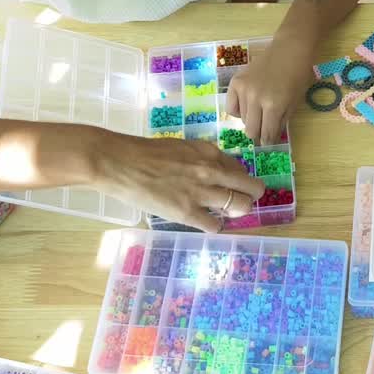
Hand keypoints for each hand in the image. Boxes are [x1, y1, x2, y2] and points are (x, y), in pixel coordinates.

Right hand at [93, 134, 265, 232]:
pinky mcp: (187, 212)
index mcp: (209, 152)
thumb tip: (215, 172)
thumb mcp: (181, 147)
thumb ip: (201, 158)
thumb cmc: (146, 153)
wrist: (121, 163)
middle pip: (251, 188)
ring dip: (237, 213)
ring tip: (227, 214)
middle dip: (252, 196)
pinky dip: (215, 226)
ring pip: (241, 207)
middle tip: (245, 202)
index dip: (241, 180)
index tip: (236, 187)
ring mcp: (201, 192)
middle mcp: (211, 170)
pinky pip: (215, 225)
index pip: (240, 169)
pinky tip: (208, 223)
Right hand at [226, 39, 314, 144]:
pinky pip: (230, 107)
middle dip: (259, 134)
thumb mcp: (295, 102)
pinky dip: (237, 111)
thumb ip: (281, 121)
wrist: (289, 49)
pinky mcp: (235, 82)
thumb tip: (270, 136)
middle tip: (264, 130)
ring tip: (260, 112)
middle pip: (251, 130)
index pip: (267, 133)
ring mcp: (243, 90)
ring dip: (251, 120)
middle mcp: (255, 99)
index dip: (268, 141)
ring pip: (241, 119)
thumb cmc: (298, 75)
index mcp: (274, 105)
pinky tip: (247, 107)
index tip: (269, 142)